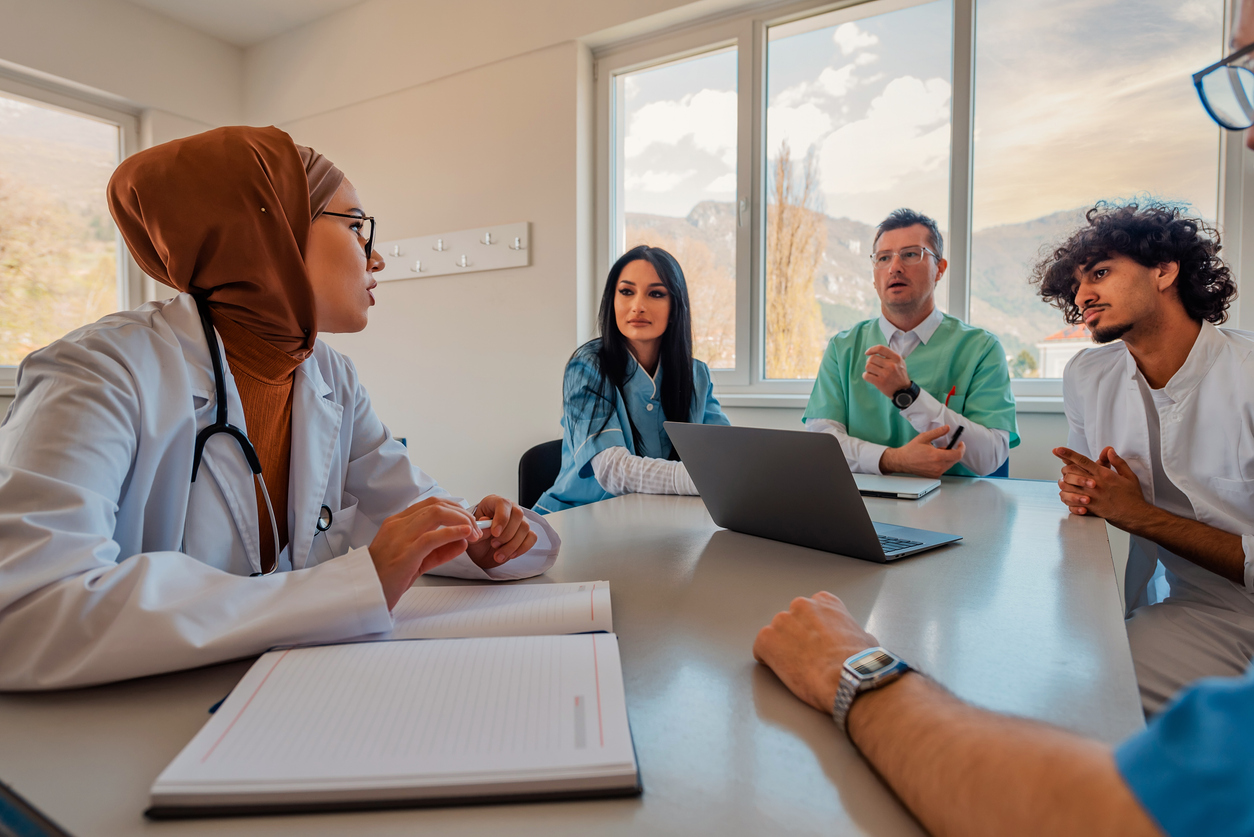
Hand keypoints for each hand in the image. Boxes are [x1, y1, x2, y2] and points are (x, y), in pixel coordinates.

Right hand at [369, 497, 481, 609]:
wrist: (364, 593)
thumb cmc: (386, 577)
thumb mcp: (416, 560)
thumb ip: (439, 550)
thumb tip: (463, 541)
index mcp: (398, 523)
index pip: (431, 504)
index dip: (455, 509)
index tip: (468, 521)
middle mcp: (398, 525)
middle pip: (437, 505)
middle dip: (462, 514)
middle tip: (476, 528)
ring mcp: (401, 537)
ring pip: (436, 514)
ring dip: (461, 521)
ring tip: (474, 532)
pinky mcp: (405, 554)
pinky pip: (432, 537)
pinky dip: (452, 533)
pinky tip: (465, 535)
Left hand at [465, 494, 536, 569]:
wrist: (481, 551)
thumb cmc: (477, 538)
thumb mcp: (472, 534)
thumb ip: (479, 530)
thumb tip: (487, 526)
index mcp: (494, 503)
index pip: (503, 504)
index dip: (501, 518)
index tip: (494, 533)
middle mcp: (510, 509)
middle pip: (518, 515)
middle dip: (506, 534)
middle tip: (494, 544)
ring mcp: (520, 521)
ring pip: (525, 528)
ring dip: (512, 544)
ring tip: (498, 555)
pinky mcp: (526, 533)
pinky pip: (532, 537)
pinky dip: (522, 548)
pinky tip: (510, 555)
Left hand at [753, 592, 879, 713]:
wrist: (848, 679)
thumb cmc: (858, 663)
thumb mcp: (866, 639)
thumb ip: (852, 633)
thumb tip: (857, 641)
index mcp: (825, 602)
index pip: (810, 611)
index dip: (812, 630)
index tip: (815, 643)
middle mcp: (802, 606)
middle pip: (791, 621)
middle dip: (795, 638)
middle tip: (806, 658)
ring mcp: (782, 621)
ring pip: (775, 635)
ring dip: (782, 648)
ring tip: (797, 667)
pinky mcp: (767, 640)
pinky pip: (761, 648)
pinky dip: (768, 660)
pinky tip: (782, 670)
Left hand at [863, 345, 911, 397]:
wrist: (903, 390)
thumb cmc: (899, 374)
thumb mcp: (900, 362)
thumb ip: (889, 355)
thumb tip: (874, 351)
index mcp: (896, 358)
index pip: (880, 348)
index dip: (871, 349)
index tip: (867, 353)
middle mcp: (891, 365)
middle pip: (872, 358)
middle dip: (869, 361)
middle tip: (873, 366)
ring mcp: (885, 374)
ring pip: (868, 366)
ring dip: (868, 369)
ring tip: (872, 372)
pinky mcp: (880, 383)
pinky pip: (866, 376)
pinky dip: (865, 375)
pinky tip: (869, 377)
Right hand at [879, 425, 963, 477]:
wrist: (902, 461)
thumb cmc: (911, 450)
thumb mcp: (924, 437)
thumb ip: (937, 432)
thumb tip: (947, 428)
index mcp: (937, 457)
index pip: (957, 454)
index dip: (961, 448)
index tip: (961, 444)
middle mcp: (938, 466)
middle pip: (955, 459)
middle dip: (954, 452)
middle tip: (947, 446)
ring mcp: (937, 472)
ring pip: (950, 464)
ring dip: (948, 457)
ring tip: (937, 452)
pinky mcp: (934, 476)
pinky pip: (944, 468)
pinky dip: (943, 462)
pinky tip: (934, 459)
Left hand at [1052, 446, 1150, 528]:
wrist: (1135, 515)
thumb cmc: (1132, 496)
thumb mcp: (1129, 475)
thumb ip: (1117, 462)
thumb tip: (1109, 450)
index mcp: (1103, 475)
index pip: (1082, 461)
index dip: (1068, 454)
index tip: (1058, 449)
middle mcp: (1094, 484)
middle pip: (1070, 472)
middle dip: (1065, 468)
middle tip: (1066, 468)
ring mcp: (1090, 496)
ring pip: (1067, 486)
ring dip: (1064, 482)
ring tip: (1066, 482)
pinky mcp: (1088, 508)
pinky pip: (1070, 502)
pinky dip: (1067, 498)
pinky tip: (1069, 495)